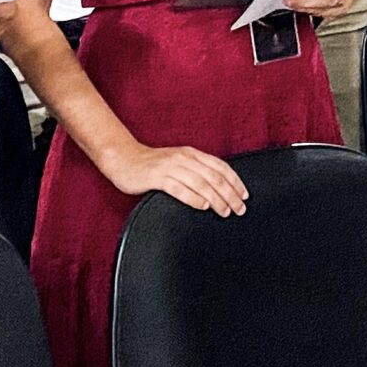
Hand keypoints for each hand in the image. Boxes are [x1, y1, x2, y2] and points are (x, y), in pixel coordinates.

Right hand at [101, 142, 247, 216]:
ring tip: (225, 211)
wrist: (123, 158)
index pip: (220, 167)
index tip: (244, 196)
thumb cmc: (151, 165)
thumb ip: (195, 171)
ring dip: (216, 199)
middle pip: (214, 177)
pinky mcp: (156, 178)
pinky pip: (179, 188)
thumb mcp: (178, 163)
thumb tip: (218, 188)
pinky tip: (203, 206)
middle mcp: (183, 158)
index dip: (235, 181)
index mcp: (191, 154)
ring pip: (200, 183)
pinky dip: (193, 197)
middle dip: (230, 194)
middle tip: (239, 209)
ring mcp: (170, 167)